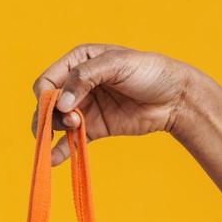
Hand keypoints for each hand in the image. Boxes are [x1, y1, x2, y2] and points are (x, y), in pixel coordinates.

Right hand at [32, 44, 194, 164]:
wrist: (174, 98)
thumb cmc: (148, 72)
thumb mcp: (117, 64)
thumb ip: (86, 78)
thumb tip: (62, 103)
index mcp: (78, 62)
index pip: (48, 81)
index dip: (48, 95)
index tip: (62, 107)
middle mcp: (77, 85)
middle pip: (48, 104)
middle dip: (50, 115)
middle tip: (68, 121)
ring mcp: (84, 108)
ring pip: (57, 123)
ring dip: (56, 130)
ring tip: (73, 128)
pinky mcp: (94, 129)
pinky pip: (72, 141)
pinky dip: (62, 151)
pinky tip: (54, 160)